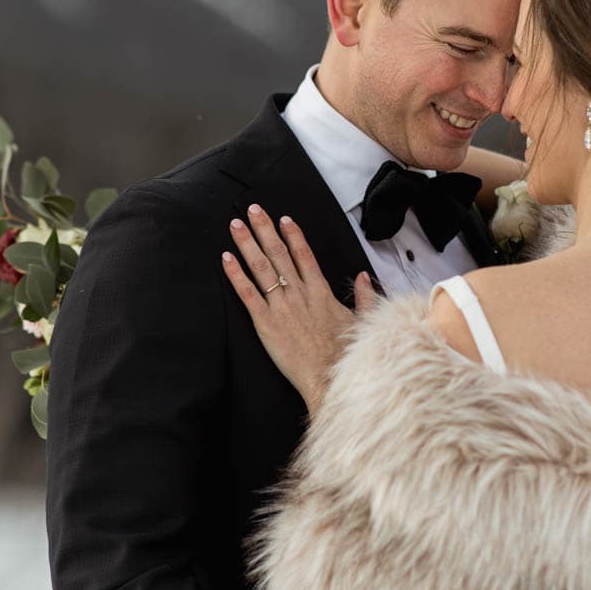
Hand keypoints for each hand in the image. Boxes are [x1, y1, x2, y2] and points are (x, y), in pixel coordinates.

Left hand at [221, 205, 376, 411]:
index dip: (293, 235)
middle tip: (252, 210)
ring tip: (236, 225)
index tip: (283, 219)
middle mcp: (299, 294)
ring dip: (247, 244)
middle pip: (279, 254)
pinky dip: (236, 275)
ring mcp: (281, 307)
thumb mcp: (363, 321)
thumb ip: (364, 296)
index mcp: (321, 293)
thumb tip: (363, 277)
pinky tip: (226, 259)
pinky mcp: (265, 324)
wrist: (328, 379)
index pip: (305, 255)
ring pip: (261, 268)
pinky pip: (248, 294)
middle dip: (265, 229)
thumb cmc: (344, 356)